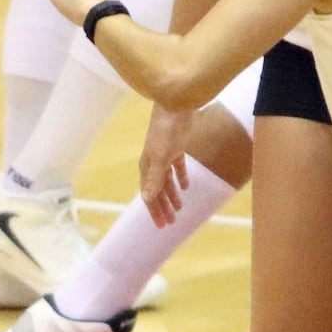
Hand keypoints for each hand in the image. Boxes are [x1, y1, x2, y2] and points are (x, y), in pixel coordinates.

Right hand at [140, 104, 195, 224]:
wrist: (176, 105)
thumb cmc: (166, 130)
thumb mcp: (161, 157)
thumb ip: (154, 179)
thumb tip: (146, 199)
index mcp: (147, 167)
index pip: (149, 195)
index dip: (155, 211)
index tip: (162, 226)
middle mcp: (153, 163)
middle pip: (158, 191)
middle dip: (163, 208)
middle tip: (171, 223)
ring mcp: (164, 155)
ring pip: (167, 181)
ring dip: (172, 196)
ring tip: (179, 209)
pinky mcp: (176, 147)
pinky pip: (177, 168)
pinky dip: (181, 178)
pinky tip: (186, 186)